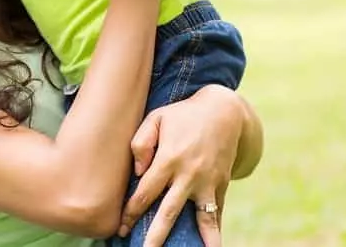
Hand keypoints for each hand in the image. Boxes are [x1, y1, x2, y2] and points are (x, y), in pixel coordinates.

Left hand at [118, 85, 246, 246]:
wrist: (224, 111)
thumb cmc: (183, 115)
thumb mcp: (156, 117)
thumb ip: (141, 142)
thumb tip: (138, 171)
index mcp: (168, 158)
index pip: (145, 192)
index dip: (132, 211)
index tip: (122, 228)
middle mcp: (188, 173)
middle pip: (169, 211)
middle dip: (156, 236)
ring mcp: (207, 181)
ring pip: (201, 217)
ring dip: (199, 239)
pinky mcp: (221, 184)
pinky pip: (217, 212)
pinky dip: (215, 231)